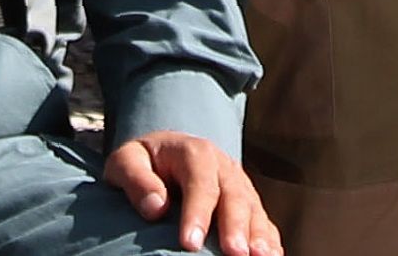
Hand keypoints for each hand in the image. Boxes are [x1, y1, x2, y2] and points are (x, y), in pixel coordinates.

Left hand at [101, 131, 280, 255]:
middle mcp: (224, 167)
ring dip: (258, 235)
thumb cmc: (145, 162)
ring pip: (254, 209)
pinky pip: (264, 222)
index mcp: (195, 153)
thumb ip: (136, 179)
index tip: (189, 243)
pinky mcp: (249, 204)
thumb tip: (155, 207)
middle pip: (234, 196)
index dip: (197, 212)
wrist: (168, 152)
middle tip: (232, 254)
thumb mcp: (127, 161)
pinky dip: (270, 240)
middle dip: (235, 226)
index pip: (200, 182)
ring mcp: (240, 186)